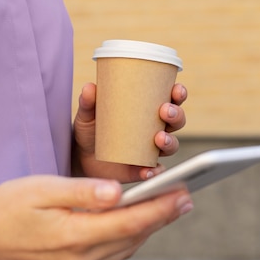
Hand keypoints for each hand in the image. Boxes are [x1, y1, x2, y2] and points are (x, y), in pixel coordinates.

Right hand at [0, 175, 191, 259]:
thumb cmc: (8, 205)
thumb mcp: (42, 188)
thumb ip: (82, 192)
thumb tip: (119, 192)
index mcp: (73, 236)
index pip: (130, 222)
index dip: (161, 208)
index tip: (185, 194)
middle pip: (132, 237)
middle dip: (161, 217)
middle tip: (185, 197)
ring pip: (123, 250)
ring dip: (145, 230)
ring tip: (165, 209)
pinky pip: (108, 258)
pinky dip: (125, 241)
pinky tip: (132, 225)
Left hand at [72, 82, 187, 182]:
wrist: (81, 158)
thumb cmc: (90, 130)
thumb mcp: (88, 114)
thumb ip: (88, 102)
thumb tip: (89, 87)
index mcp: (147, 110)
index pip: (170, 99)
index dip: (178, 94)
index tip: (176, 90)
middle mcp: (155, 129)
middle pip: (176, 121)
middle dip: (176, 115)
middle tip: (164, 112)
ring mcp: (151, 150)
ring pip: (171, 145)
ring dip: (170, 141)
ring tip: (159, 139)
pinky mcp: (144, 169)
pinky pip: (155, 171)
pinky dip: (155, 171)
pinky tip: (148, 170)